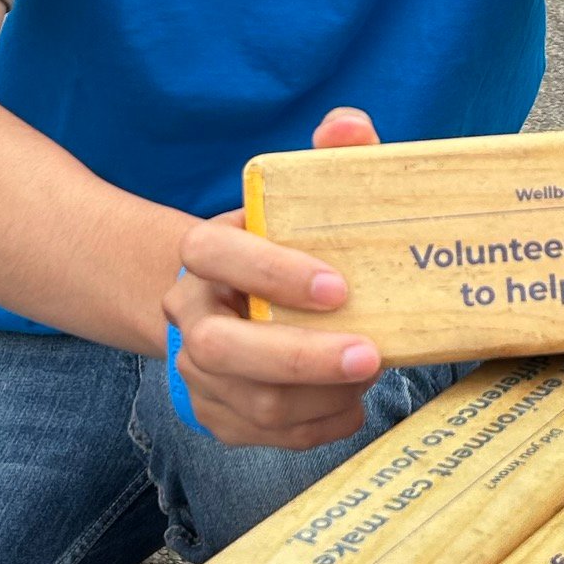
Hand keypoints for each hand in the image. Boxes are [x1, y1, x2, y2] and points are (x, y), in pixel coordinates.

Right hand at [167, 108, 383, 447]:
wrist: (238, 299)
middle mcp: (192, 316)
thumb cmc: (287, 243)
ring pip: (251, 403)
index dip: (273, 272)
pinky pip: (267, 436)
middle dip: (301, 359)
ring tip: (370, 373)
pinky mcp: (218, 414)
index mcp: (206, 252)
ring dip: (320, 397)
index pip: (218, 255)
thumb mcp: (303, 196)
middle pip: (224, 348)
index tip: (339, 287)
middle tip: (370, 354)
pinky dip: (317, 425)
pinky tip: (350, 402)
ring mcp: (199, 372)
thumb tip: (350, 126)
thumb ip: (330, 158)